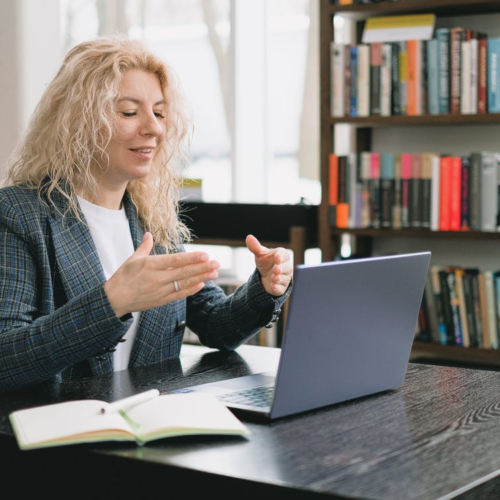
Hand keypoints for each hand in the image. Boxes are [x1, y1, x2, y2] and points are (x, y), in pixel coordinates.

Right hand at [104, 232, 219, 316]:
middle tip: (217, 263)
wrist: (114, 300)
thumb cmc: (122, 278)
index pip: (175, 260)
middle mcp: (157, 278)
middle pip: (184, 272)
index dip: (192, 258)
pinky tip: (201, 284)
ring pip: (184, 283)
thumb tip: (149, 234)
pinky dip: (190, 290)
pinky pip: (179, 295)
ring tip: (214, 273)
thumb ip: (144, 247)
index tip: (205, 255)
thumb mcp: (132, 259)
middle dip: (202, 267)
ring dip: (201, 278)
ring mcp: (160, 290)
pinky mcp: (161, 301)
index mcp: (150, 265)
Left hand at [245, 234, 291, 295]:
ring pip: (284, 278)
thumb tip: (248, 237)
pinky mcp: (281, 288)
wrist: (266, 276)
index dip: (281, 256)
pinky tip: (273, 286)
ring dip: (279, 278)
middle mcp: (286, 266)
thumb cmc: (266, 263)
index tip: (277, 258)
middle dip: (281, 268)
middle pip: (286, 267)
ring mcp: (284, 277)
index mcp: (282, 256)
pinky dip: (277, 287)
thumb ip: (255, 247)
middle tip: (276, 269)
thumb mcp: (260, 255)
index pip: (284, 254)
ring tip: (274, 278)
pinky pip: (281, 288)